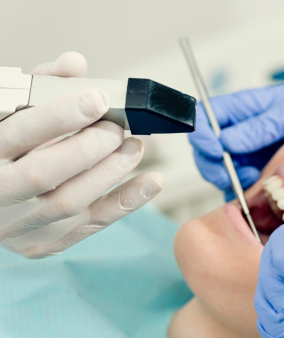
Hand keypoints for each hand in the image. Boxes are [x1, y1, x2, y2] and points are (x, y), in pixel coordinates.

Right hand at [0, 52, 163, 257]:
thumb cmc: (6, 150)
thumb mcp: (10, 114)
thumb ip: (39, 87)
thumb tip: (75, 63)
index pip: (19, 133)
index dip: (61, 115)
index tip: (99, 100)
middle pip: (44, 172)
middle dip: (90, 146)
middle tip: (117, 128)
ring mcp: (20, 225)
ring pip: (71, 201)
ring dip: (112, 170)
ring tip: (135, 146)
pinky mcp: (46, 244)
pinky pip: (93, 223)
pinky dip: (128, 201)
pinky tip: (153, 181)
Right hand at [189, 75, 283, 200]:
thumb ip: (259, 127)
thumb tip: (226, 141)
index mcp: (243, 107)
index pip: (205, 117)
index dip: (202, 135)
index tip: (218, 151)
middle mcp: (240, 129)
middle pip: (205, 147)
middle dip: (211, 163)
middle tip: (230, 174)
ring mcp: (248, 150)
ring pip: (218, 167)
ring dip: (226, 178)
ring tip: (251, 180)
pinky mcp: (259, 168)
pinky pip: (238, 182)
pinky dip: (240, 190)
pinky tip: (257, 188)